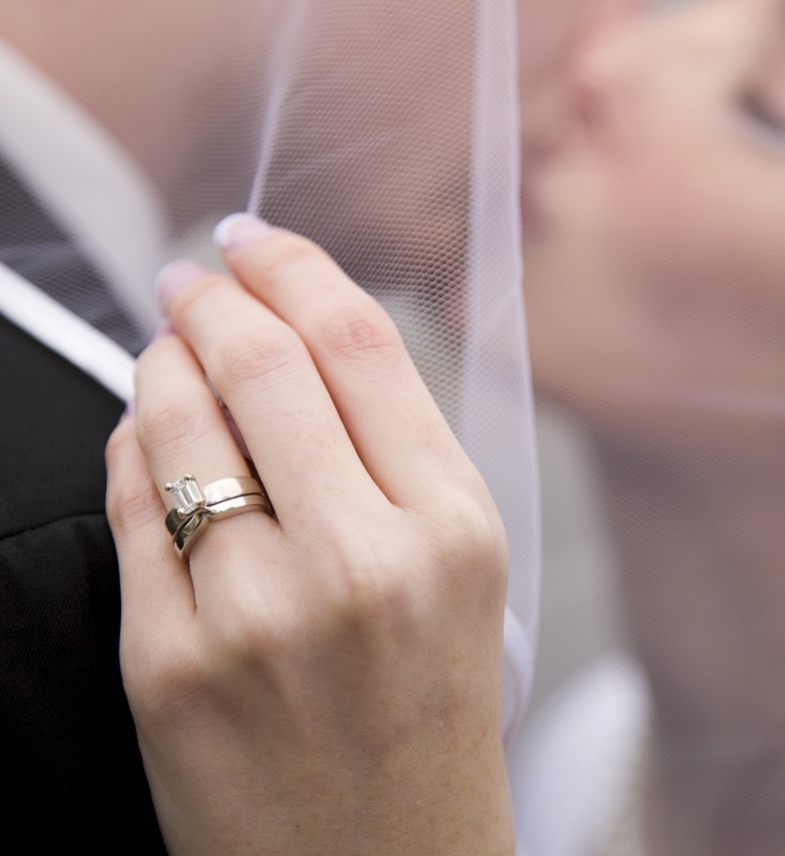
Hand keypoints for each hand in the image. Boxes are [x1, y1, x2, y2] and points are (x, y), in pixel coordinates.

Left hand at [106, 216, 513, 854]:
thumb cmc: (431, 730)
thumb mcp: (466, 582)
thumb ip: (398, 460)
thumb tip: (303, 346)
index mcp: (456, 531)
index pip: (360, 344)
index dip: (295, 268)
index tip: (259, 244)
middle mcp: (365, 560)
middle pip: (264, 361)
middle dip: (213, 295)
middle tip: (195, 279)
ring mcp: (260, 612)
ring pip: (180, 419)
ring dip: (162, 359)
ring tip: (166, 346)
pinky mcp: (172, 664)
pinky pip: (130, 506)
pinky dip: (130, 446)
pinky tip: (145, 435)